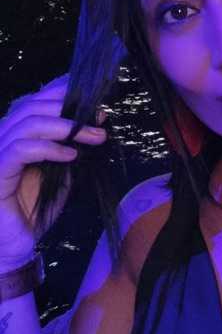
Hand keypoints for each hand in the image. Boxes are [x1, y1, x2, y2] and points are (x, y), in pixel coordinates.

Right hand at [0, 74, 107, 267]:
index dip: (61, 92)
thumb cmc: (37, 208)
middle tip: (100, 116)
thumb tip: (96, 124)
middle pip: (31, 106)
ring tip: (95, 135)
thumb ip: (72, 149)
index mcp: (17, 134)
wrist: (17, 241)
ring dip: (66, 127)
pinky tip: (71, 154)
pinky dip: (49, 148)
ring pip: (26, 123)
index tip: (94, 95)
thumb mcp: (62, 174)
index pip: (35, 101)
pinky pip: (21, 150)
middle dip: (69, 107)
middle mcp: (2, 137)